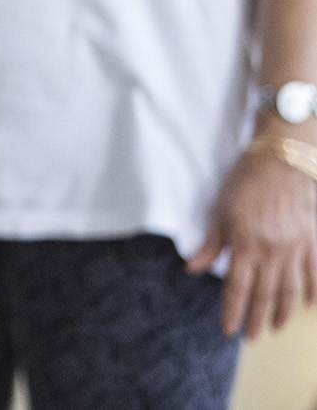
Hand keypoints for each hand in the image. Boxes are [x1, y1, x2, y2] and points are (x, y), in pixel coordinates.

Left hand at [189, 147, 316, 338]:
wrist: (282, 159)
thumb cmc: (245, 180)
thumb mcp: (220, 209)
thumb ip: (211, 243)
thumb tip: (192, 268)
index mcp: (246, 243)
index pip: (238, 287)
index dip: (233, 310)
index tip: (229, 329)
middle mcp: (272, 250)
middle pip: (265, 294)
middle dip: (257, 319)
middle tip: (252, 338)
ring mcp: (296, 247)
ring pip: (290, 289)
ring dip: (283, 311)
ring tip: (277, 328)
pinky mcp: (312, 239)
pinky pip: (314, 271)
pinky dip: (312, 290)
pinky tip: (308, 306)